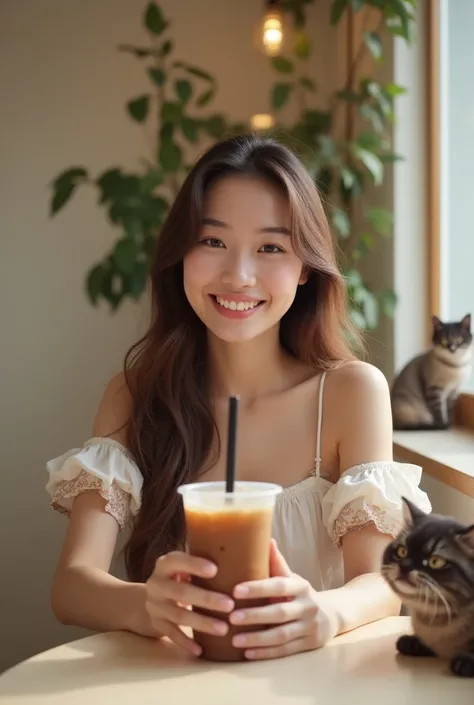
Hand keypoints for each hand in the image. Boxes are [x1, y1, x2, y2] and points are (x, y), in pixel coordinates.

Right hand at [144, 551, 233, 655]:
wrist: (152, 597)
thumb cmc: (180, 576)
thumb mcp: (184, 566)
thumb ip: (202, 563)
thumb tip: (241, 559)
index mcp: (165, 564)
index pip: (177, 561)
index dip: (194, 565)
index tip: (215, 570)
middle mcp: (156, 584)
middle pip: (181, 591)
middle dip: (207, 599)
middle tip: (230, 605)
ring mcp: (154, 605)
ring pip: (179, 616)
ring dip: (202, 623)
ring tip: (224, 629)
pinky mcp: (156, 623)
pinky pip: (172, 634)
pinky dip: (186, 642)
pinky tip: (201, 649)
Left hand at [228, 539, 338, 659]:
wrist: (333, 614)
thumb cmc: (300, 594)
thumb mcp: (292, 578)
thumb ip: (277, 563)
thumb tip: (266, 539)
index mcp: (300, 586)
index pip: (278, 585)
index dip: (258, 588)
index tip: (235, 590)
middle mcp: (307, 606)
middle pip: (280, 612)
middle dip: (255, 615)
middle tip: (231, 617)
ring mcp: (309, 627)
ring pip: (282, 635)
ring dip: (257, 639)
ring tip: (235, 640)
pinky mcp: (308, 645)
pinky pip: (285, 650)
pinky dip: (266, 653)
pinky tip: (248, 653)